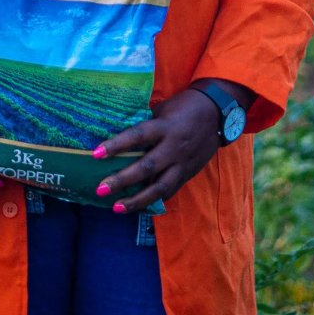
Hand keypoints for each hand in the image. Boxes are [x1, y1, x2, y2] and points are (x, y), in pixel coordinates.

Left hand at [92, 88, 223, 213]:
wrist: (217, 113)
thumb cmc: (184, 106)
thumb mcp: (163, 110)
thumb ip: (147, 126)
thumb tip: (123, 137)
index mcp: (165, 127)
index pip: (137, 136)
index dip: (116, 145)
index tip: (95, 154)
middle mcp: (173, 147)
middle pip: (145, 168)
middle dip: (121, 180)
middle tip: (100, 189)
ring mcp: (182, 163)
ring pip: (159, 187)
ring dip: (136, 200)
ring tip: (117, 208)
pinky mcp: (188, 173)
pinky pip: (170, 191)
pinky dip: (154, 200)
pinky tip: (139, 207)